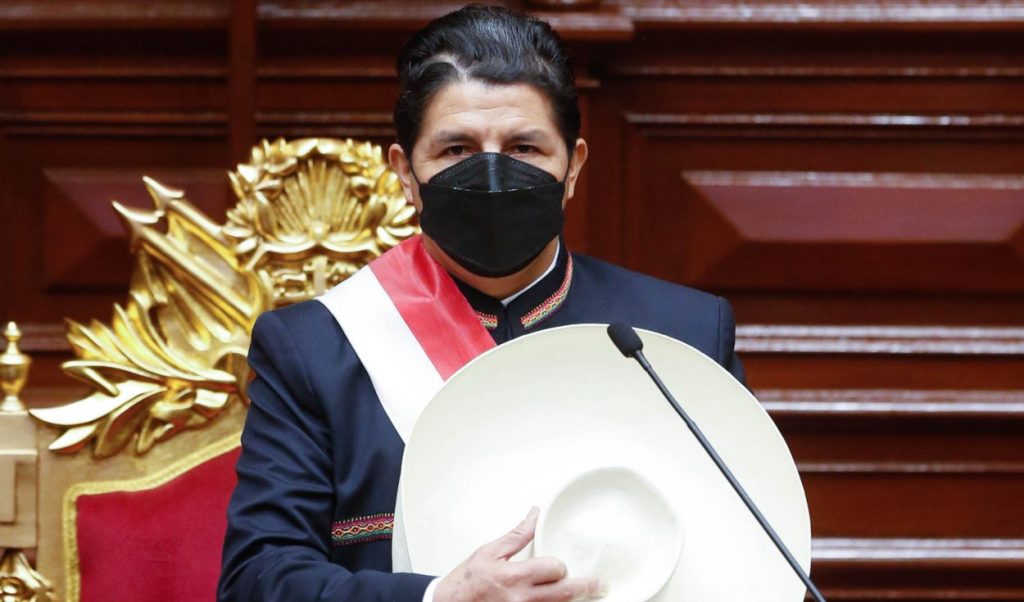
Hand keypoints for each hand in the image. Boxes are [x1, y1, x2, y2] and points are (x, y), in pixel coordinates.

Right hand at [433, 507, 606, 600]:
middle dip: (587, 588)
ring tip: (590, 596)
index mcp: (514, 577)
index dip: (560, 566)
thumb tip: (536, 514)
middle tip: (601, 584)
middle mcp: (522, 600)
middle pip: (565, 594)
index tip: (560, 566)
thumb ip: (518, 535)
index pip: (554, 569)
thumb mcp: (489, 552)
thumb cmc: (466, 583)